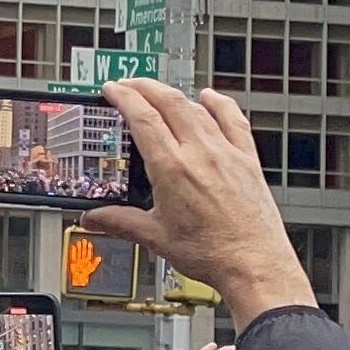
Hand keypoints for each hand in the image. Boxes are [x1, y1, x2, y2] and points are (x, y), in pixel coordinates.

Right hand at [83, 82, 316, 326]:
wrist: (254, 264)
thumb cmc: (212, 253)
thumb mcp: (156, 238)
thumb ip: (120, 222)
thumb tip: (95, 218)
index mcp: (173, 170)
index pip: (143, 118)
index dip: (124, 97)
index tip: (112, 89)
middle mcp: (201, 154)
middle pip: (169, 102)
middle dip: (145, 87)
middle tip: (128, 85)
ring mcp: (227, 153)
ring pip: (197, 108)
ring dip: (174, 94)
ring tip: (159, 92)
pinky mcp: (247, 160)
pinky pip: (233, 120)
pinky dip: (219, 103)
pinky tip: (210, 97)